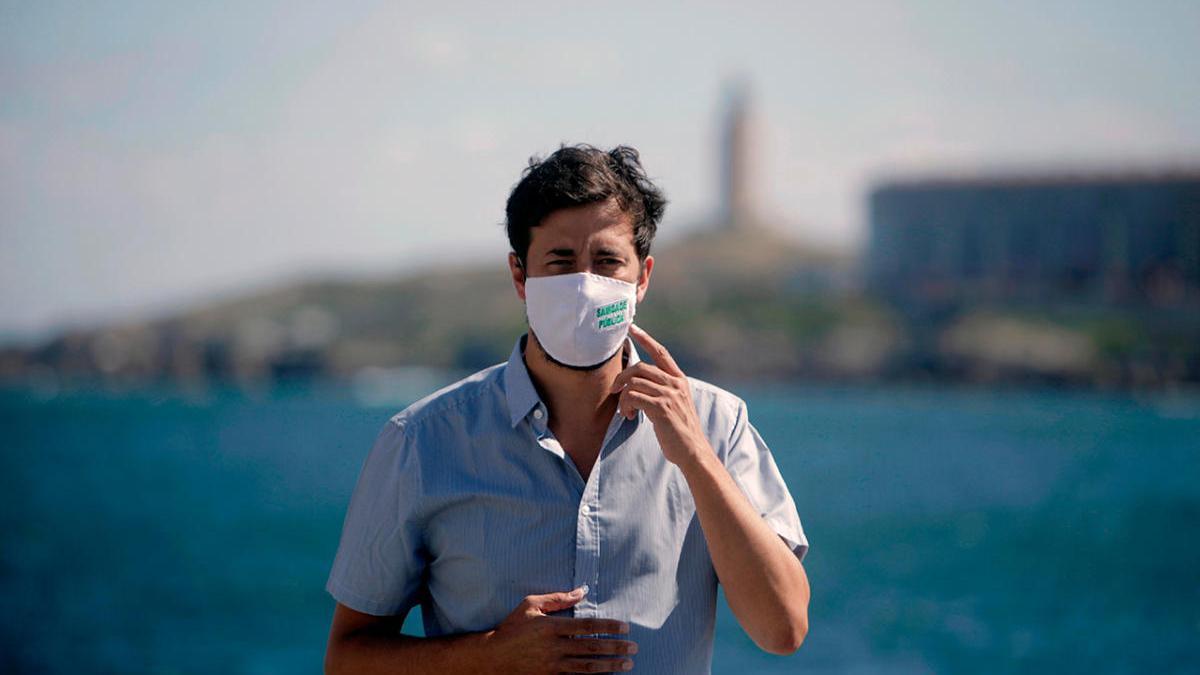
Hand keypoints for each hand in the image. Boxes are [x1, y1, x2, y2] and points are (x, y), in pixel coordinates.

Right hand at [484, 586, 636, 672]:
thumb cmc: (512, 627)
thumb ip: (557, 598)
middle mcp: (554, 647)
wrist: (493, 657)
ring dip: (610, 666)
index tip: (625, 628)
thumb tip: (582, 591)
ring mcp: (552, 665)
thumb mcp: (530, 605)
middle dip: (615, 648)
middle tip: (634, 648)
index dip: (608, 627)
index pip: (587, 627)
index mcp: (552, 627)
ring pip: (587, 667)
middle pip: (591, 648)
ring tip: (627, 664)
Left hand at [611, 324, 709, 467]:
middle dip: (622, 377)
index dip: (645, 338)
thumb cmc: (680, 430)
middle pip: (640, 367)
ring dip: (623, 397)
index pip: (661, 352)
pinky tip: (628, 416)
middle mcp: (675, 384)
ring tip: (625, 411)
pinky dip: (625, 406)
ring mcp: (669, 395)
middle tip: (615, 391)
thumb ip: (662, 390)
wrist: (693, 451)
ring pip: (634, 383)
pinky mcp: (662, 408)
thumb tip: (636, 384)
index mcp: (679, 380)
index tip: (632, 327)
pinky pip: (633, 397)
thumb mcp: (675, 404)